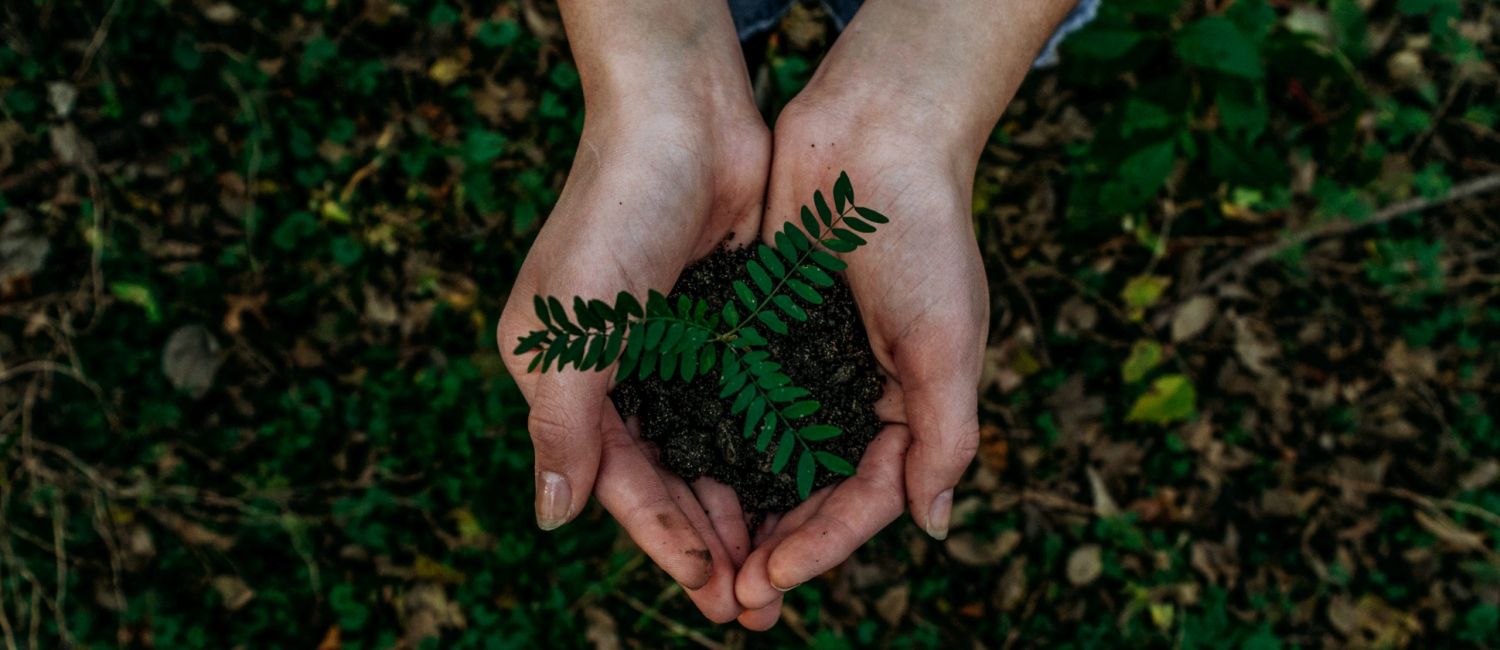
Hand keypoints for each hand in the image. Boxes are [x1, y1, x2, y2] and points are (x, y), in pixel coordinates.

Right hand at [497, 0, 769, 620]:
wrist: (683, 115)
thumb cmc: (613, 212)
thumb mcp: (572, 326)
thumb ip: (563, 424)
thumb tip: (550, 518)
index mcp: (565, 377)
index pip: (616, 480)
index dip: (661, 538)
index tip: (710, 588)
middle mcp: (617, 372)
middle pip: (667, 478)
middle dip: (708, 543)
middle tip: (756, 605)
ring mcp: (675, 350)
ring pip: (710, 451)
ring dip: (742, 509)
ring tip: (781, 566)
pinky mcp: (726, 326)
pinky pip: (746, 406)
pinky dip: (767, 450)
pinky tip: (799, 489)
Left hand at [732, 98, 987, 627]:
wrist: (875, 134)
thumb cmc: (924, 236)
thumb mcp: (948, 342)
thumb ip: (945, 436)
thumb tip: (933, 526)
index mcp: (907, 406)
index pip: (864, 499)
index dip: (821, 546)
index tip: (770, 580)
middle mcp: (853, 394)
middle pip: (810, 493)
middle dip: (774, 548)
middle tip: (729, 600)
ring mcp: (804, 364)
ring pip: (765, 457)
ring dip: (737, 510)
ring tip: (700, 560)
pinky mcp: (761, 330)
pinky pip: (733, 400)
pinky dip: (711, 441)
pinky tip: (677, 476)